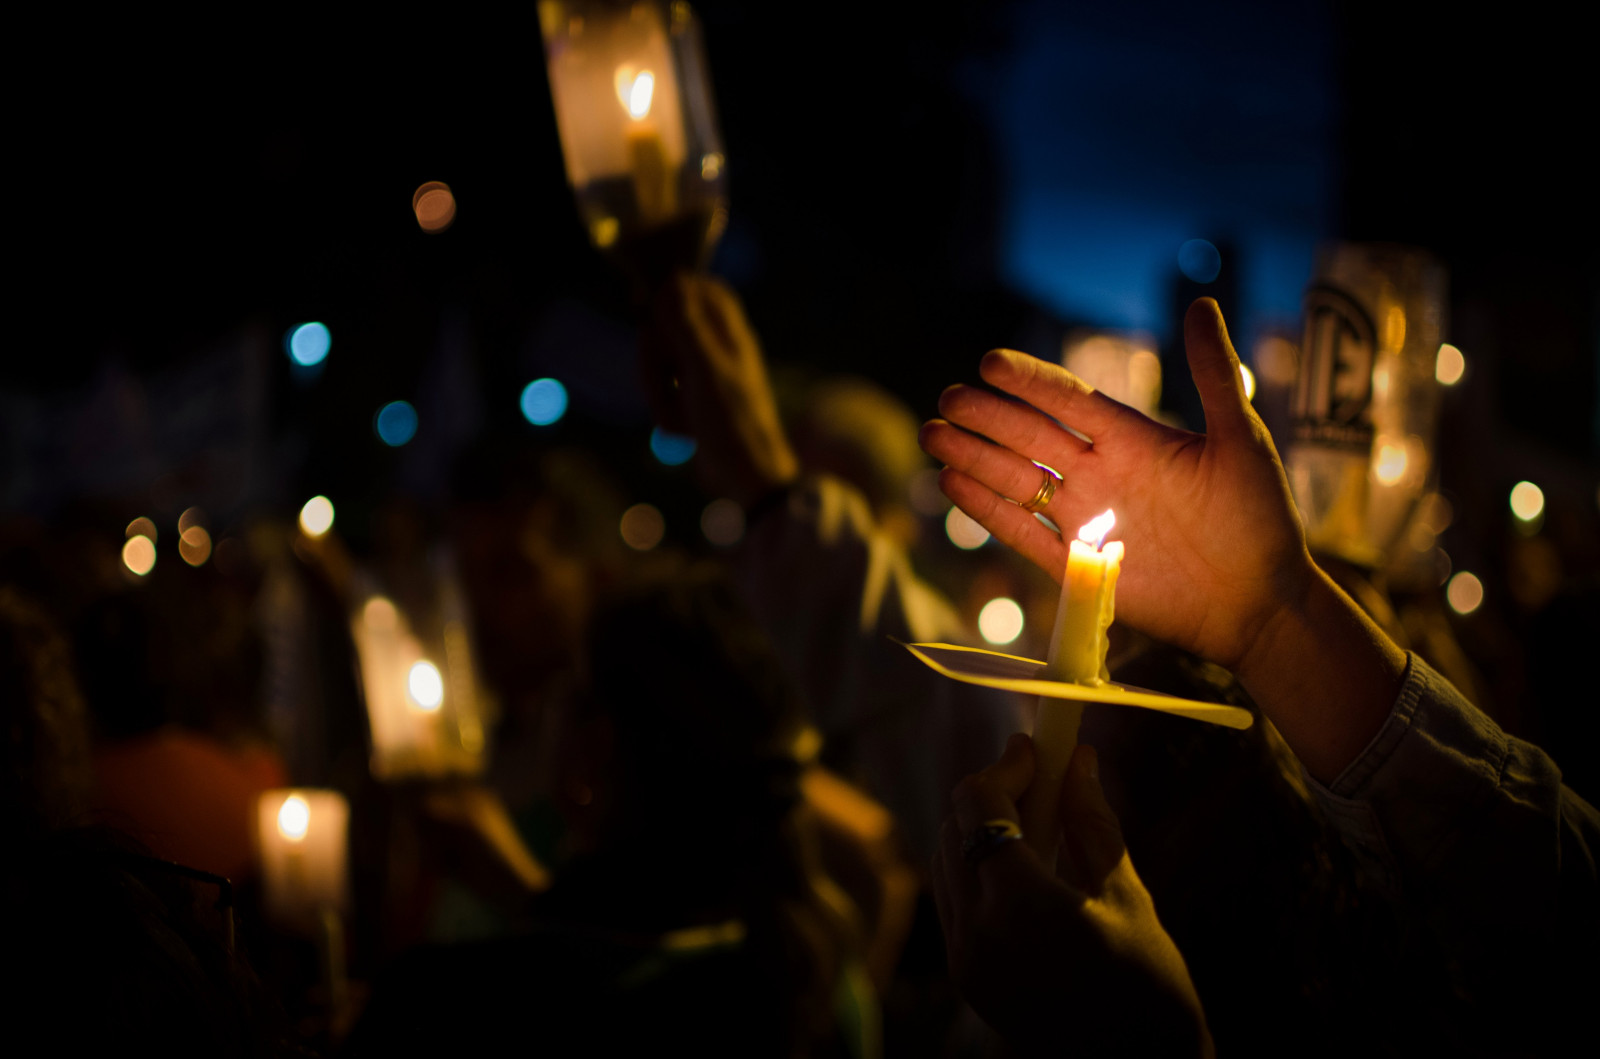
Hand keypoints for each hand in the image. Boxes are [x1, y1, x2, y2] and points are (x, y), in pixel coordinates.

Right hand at [639, 273, 798, 504]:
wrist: (746, 477)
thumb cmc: (733, 423)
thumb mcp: (705, 371)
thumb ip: (687, 326)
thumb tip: (672, 282)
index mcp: (731, 335)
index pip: (704, 291)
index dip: (675, 293)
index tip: (649, 310)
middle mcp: (720, 351)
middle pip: (671, 328)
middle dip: (655, 356)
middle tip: (658, 381)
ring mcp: (706, 378)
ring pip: (663, 363)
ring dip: (659, 391)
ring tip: (675, 419)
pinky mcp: (696, 402)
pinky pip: (666, 392)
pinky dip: (667, 409)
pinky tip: (680, 430)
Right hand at [919, 298, 1312, 677]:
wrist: (1261, 601)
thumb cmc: (1260, 519)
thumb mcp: (1241, 439)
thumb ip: (1214, 375)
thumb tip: (1200, 303)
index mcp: (1135, 440)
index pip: (1069, 400)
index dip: (1030, 382)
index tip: (990, 361)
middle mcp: (1102, 474)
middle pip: (1031, 438)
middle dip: (988, 418)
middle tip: (948, 397)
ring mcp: (1087, 519)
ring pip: (1018, 481)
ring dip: (976, 458)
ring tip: (933, 436)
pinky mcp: (1079, 566)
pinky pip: (1024, 533)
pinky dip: (989, 510)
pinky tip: (953, 484)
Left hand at [932, 736, 1210, 1056]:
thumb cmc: (1149, 990)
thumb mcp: (1127, 897)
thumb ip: (1091, 822)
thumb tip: (1078, 759)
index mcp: (1019, 906)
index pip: (980, 803)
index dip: (1006, 765)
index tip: (1036, 747)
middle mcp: (975, 931)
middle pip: (955, 826)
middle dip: (994, 792)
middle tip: (1041, 777)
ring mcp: (963, 958)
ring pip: (946, 860)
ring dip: (981, 828)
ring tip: (1037, 823)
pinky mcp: (965, 976)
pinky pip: (953, 899)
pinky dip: (976, 868)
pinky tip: (1023, 867)